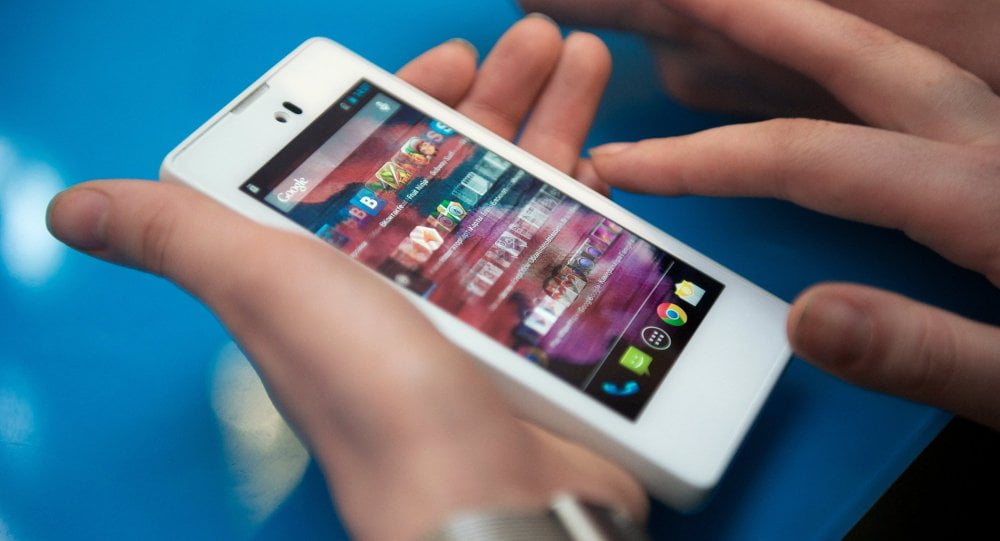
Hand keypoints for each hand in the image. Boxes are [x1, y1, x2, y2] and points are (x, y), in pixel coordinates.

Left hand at [46, 17, 644, 538]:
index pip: (381, 161)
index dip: (415, 103)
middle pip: (463, 168)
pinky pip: (571, 254)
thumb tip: (73, 210)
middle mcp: (415, 291)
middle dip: (502, 95)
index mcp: (344, 270)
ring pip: (523, 198)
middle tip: (541, 41)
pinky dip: (587, 204)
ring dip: (556, 126)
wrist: (487, 499)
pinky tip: (604, 165)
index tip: (455, 59)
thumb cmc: (375, 392)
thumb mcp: (267, 288)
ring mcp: (489, 317)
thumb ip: (183, 237)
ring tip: (587, 65)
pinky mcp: (550, 341)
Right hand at [587, 0, 999, 428]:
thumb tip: (806, 320)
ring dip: (813, 17)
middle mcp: (995, 142)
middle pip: (856, 55)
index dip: (708, 160)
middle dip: (757, 19)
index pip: (813, 160)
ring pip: (904, 40)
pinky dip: (879, 43)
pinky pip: (944, 64)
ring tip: (739, 0)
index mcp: (986, 202)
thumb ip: (930, 351)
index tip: (629, 167)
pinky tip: (840, 51)